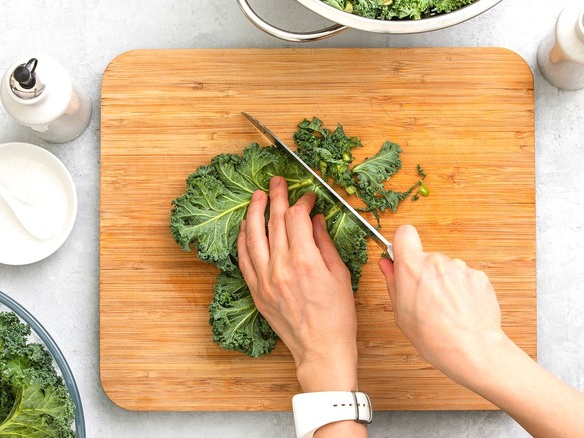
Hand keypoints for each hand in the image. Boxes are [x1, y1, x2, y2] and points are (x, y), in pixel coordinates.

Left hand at [237, 176, 358, 392]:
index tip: (308, 197)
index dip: (302, 201)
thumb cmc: (337, 316)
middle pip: (275, 221)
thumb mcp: (340, 274)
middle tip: (278, 182)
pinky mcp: (256, 291)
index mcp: (306, 261)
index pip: (297, 218)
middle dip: (277, 197)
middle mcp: (281, 267)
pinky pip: (244, 258)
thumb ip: (324, 243)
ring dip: (254, 211)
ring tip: (257, 196)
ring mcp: (265, 279)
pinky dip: (243, 239)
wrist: (321, 349)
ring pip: (253, 235)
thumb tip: (315, 220)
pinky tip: (245, 227)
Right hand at [377, 224, 504, 386]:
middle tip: (427, 301)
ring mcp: (460, 267)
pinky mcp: (479, 276)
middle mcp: (436, 261)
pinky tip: (463, 311)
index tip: (404, 259)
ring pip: (448, 270)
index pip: (404, 234)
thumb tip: (387, 265)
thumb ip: (393, 283)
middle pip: (427, 258)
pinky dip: (463, 291)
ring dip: (446, 284)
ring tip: (448, 311)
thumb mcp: (401, 314)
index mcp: (412, 267)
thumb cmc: (433, 337)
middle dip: (426, 274)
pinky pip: (466, 278)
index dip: (403, 245)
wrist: (472, 349)